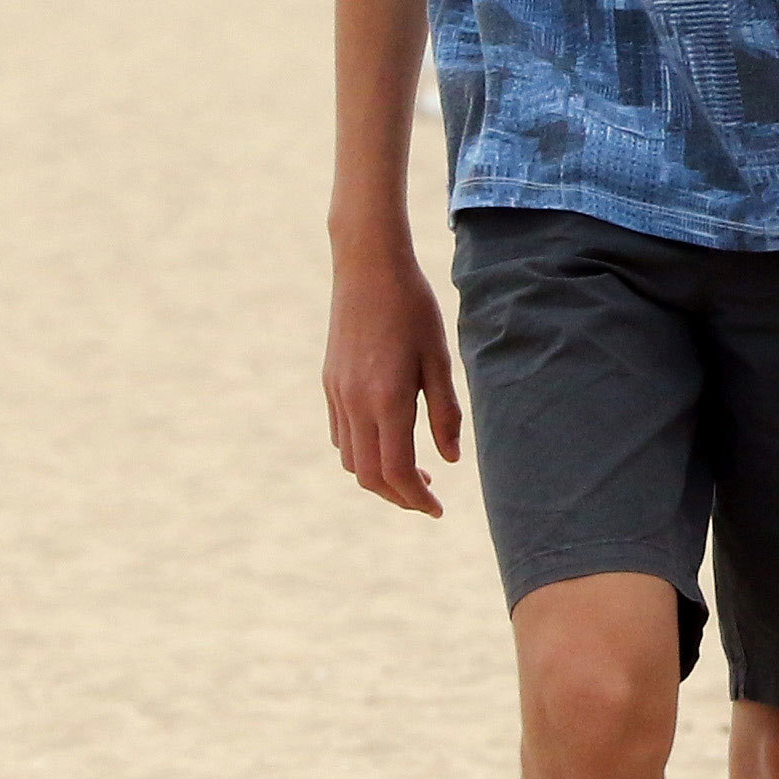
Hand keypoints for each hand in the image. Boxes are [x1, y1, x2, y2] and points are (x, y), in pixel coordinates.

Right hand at [324, 233, 460, 512]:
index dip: (417, 499)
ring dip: (379, 478)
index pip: (397, 471)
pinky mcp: (329, 384)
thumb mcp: (439, 359)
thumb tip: (449, 460)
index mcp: (387, 399)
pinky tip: (388, 442)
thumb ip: (444, 413)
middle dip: (399, 496)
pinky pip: (341, 436)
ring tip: (414, 473)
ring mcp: (337, 394)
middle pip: (370, 476)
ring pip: (351, 460)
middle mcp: (355, 403)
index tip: (437, 510)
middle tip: (428, 498)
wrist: (367, 268)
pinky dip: (362, 453)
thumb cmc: (414, 308)